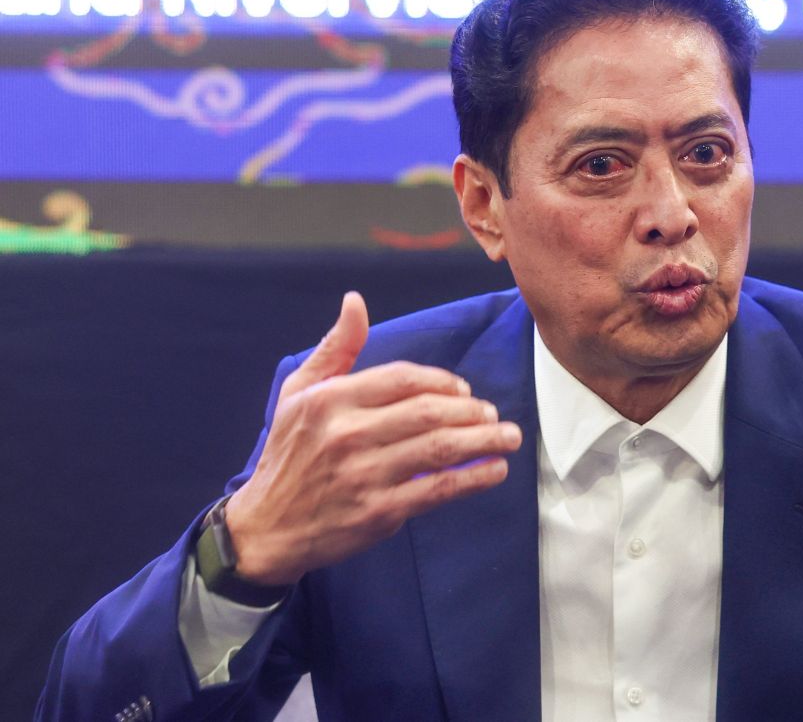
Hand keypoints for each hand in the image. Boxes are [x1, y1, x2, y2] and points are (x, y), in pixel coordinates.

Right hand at [224, 292, 520, 585]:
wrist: (265, 529)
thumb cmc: (288, 455)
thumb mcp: (298, 393)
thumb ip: (335, 349)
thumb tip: (355, 302)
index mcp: (330, 400)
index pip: (403, 379)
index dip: (443, 381)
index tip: (465, 389)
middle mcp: (347, 434)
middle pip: (429, 412)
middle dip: (472, 410)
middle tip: (494, 414)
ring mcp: (364, 475)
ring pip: (440, 448)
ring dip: (484, 440)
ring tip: (509, 437)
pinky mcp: (378, 512)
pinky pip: (439, 489)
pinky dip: (474, 477)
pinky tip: (495, 470)